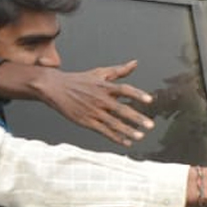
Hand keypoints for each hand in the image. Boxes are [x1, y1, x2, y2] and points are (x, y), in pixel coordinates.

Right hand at [35, 61, 154, 146]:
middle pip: (121, 109)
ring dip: (128, 130)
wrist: (55, 88)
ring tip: (141, 136)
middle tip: (151, 125)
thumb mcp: (99, 72)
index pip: (124, 89)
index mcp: (104, 86)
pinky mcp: (86, 122)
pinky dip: (115, 137)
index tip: (150, 100)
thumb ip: (119, 70)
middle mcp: (100, 99)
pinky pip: (103, 131)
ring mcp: (93, 111)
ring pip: (113, 123)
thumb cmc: (80, 80)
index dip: (137, 94)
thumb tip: (135, 63)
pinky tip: (126, 142)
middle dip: (136, 118)